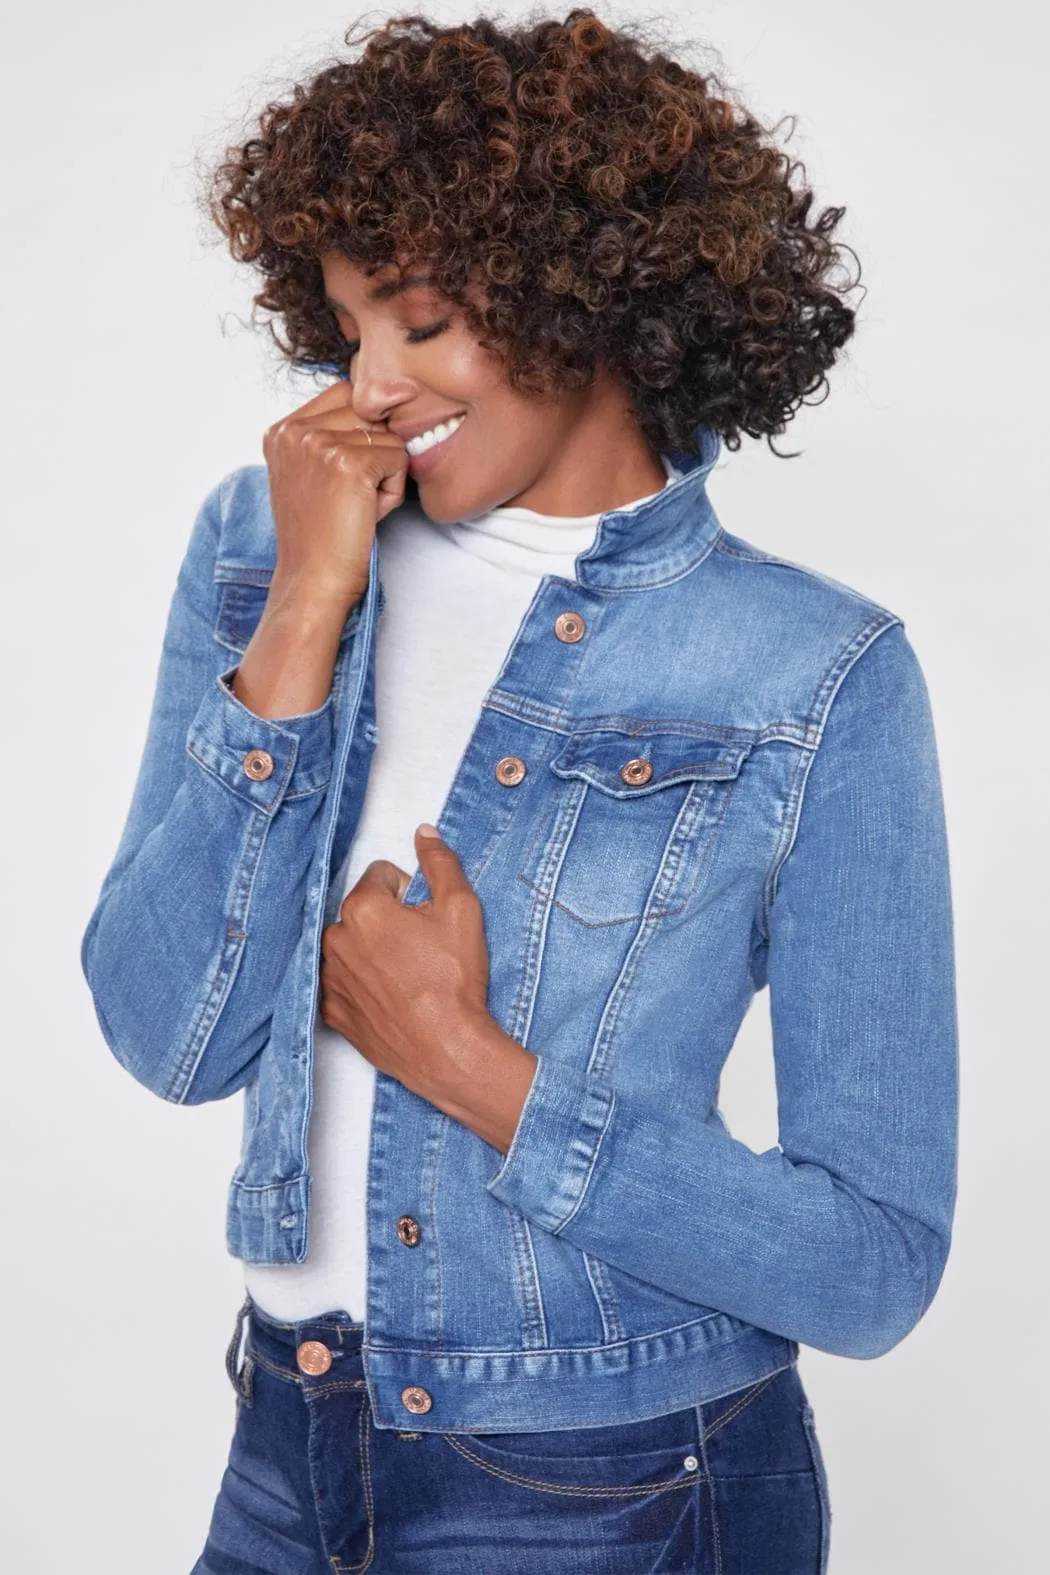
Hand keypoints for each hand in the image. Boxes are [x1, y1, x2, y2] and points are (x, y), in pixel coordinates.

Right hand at [262, 380, 408, 608]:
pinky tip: (368, 513)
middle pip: (369, 412)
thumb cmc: (319, 537)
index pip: (345, 395)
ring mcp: (319, 443)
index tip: (347, 477)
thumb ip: (328, 437)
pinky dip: (394, 490)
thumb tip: (380, 406)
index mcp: (280, 430)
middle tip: (350, 496)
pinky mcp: (348, 463)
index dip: (362, 432)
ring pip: (388, 436)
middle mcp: (294, 430)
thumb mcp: (309, 475)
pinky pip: (400, 457)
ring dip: (385, 473)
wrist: (312, 581)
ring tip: (357, 505)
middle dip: (374, 453)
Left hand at [319, 825, 537, 1151]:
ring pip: (351, 945)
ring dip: (373, 950)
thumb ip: (440, 863)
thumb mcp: (462, 909)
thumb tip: (424, 834)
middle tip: (421, 946)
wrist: (446, 1049)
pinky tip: (391, 994)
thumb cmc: (453, 982)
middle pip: (363, 910)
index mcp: (362, 909)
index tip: (425, 915)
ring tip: (407, 973)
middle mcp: (335, 940)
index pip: (381, 875)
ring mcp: (330, 978)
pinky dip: (362, 983)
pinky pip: (343, 981)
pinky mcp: (333, 1011)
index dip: (410, 890)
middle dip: (388, 920)